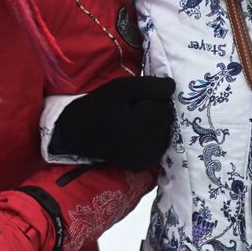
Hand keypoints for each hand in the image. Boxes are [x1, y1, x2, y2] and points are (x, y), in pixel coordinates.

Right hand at [49, 76, 174, 169]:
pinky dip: (153, 137)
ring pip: (166, 132)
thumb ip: (149, 85)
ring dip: (155, 124)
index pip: (162, 104)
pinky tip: (136, 134)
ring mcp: (143, 158)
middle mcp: (142, 146)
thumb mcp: (121, 88)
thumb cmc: (100, 105)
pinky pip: (160, 145)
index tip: (133, 100)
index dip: (150, 98)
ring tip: (134, 122)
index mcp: (134, 125)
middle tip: (133, 110)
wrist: (79, 133)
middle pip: (166, 119)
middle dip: (155, 111)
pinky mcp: (142, 165)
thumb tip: (172, 87)